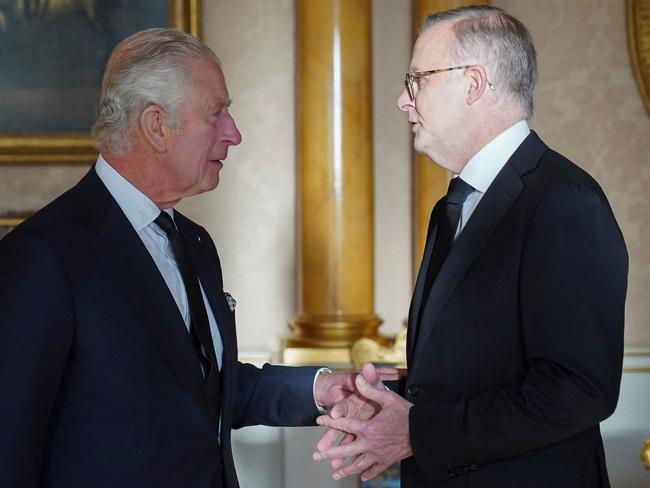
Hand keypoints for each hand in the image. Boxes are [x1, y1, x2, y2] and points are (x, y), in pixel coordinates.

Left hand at [313, 365, 413, 481]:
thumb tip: (359, 375)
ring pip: (357, 465)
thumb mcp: (388, 397)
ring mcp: (378, 455)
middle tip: (316, 456)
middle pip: (345, 451)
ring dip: (345, 469)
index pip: (343, 424)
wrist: (424, 432)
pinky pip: (374, 470)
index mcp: (367, 427)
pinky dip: (367, 474)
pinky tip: (361, 476)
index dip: (329, 420)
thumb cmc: (406, 413)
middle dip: (329, 453)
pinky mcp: (387, 461)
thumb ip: (371, 388)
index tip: (317, 420)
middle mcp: (369, 443)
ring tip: (335, 473)